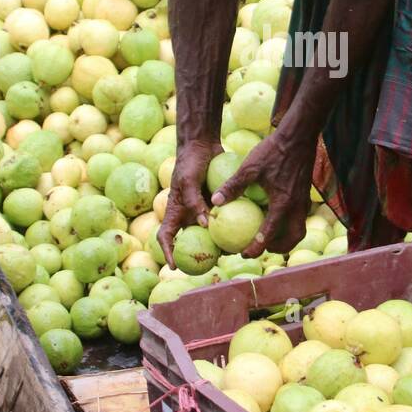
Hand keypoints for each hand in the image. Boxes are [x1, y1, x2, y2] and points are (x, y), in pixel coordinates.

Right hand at [157, 137, 220, 268]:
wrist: (203, 145)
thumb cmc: (190, 162)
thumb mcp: (188, 180)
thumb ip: (194, 202)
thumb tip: (205, 224)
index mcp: (175, 211)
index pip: (165, 237)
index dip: (168, 253)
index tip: (175, 266)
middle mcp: (189, 214)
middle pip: (192, 240)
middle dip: (201, 254)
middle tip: (214, 262)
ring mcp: (204, 210)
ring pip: (211, 233)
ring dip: (220, 242)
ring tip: (233, 250)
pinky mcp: (218, 204)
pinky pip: (225, 218)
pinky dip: (232, 226)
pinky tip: (245, 232)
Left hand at [211, 124, 316, 257]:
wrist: (299, 135)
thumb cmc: (273, 150)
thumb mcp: (249, 167)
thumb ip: (233, 186)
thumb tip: (215, 202)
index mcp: (282, 203)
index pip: (269, 234)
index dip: (256, 247)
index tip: (244, 253)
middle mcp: (297, 206)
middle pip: (292, 238)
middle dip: (277, 248)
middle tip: (260, 248)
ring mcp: (304, 201)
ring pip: (299, 229)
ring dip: (286, 238)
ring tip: (270, 238)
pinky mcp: (305, 194)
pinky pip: (300, 217)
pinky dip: (289, 224)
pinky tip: (275, 216)